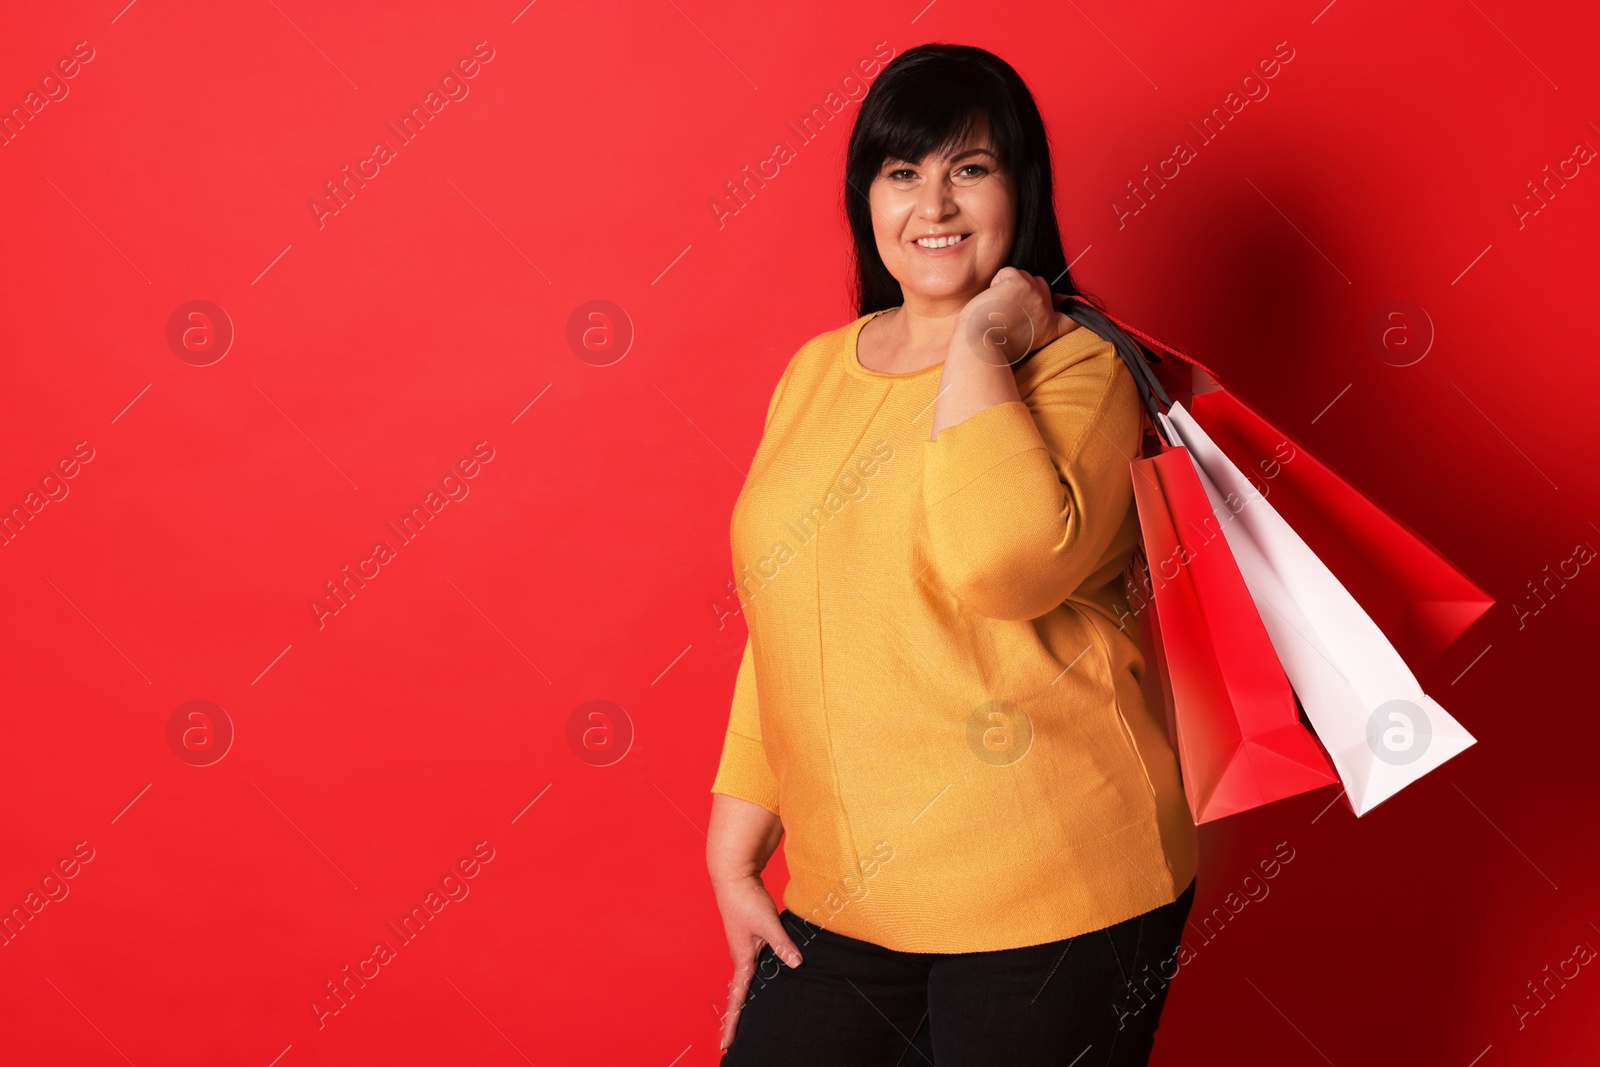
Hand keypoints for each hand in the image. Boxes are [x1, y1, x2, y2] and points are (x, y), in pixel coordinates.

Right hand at [712, 871, 804, 1051]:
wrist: (733, 878)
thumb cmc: (746, 900)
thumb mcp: (767, 923)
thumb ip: (782, 944)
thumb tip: (796, 964)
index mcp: (742, 959)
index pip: (737, 998)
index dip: (733, 1022)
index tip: (726, 1044)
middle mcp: (741, 957)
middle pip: (739, 994)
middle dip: (736, 1017)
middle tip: (732, 1040)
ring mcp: (744, 948)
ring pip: (746, 980)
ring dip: (745, 999)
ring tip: (744, 1020)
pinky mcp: (750, 939)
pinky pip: (752, 966)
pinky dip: (754, 980)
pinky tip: (764, 982)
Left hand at [951, 266, 1077, 366]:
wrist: (979, 346)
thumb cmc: (992, 346)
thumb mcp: (1024, 342)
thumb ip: (1035, 325)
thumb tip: (1033, 306)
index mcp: (1050, 330)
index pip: (1072, 316)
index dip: (1068, 304)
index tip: (1061, 302)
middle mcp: (1047, 311)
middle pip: (1041, 285)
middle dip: (1024, 291)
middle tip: (1006, 311)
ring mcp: (1036, 296)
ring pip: (1024, 276)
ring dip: (1008, 286)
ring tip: (997, 308)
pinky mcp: (1020, 283)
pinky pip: (1008, 271)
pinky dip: (996, 281)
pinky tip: (991, 300)